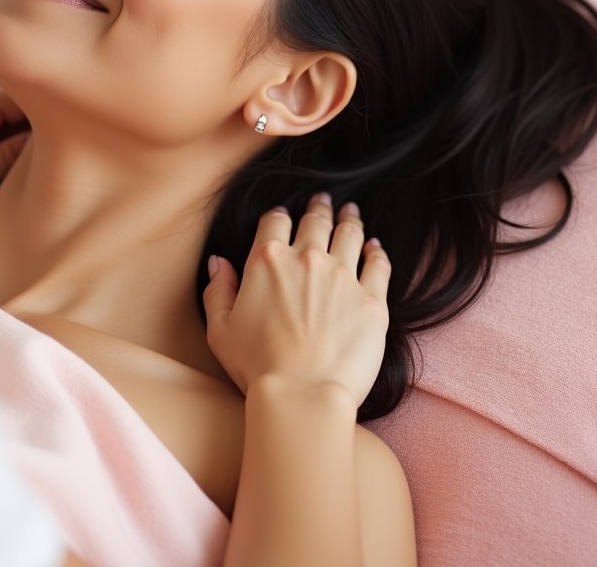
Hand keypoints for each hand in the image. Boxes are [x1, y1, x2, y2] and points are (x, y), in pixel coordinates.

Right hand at [202, 196, 389, 406]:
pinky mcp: (371, 300)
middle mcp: (306, 259)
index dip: (278, 215)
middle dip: (319, 208)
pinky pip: (379, 264)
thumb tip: (219, 263)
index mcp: (267, 261)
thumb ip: (218, 290)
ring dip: (349, 220)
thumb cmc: (256, 366)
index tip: (283, 216)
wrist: (303, 395)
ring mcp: (343, 277)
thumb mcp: (220, 329)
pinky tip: (375, 246)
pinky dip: (377, 251)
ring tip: (351, 213)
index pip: (274, 222)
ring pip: (350, 234)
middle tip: (323, 201)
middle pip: (315, 221)